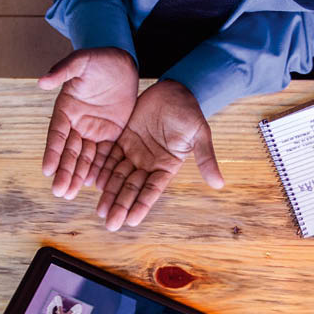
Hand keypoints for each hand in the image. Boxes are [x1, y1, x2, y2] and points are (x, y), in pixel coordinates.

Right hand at [39, 48, 137, 199]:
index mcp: (65, 109)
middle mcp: (77, 124)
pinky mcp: (110, 133)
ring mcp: (93, 130)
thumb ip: (63, 71)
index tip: (46, 170)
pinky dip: (99, 169)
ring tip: (70, 194)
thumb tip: (42, 81)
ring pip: (84, 157)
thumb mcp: (80, 61)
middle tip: (59, 192)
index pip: (57, 135)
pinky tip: (94, 185)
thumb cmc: (97, 59)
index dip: (52, 152)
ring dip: (77, 175)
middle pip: (69, 152)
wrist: (120, 62)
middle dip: (64, 172)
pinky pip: (104, 154)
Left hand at [96, 80, 223, 230]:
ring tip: (100, 211)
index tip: (131, 221)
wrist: (176, 89)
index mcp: (167, 166)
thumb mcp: (200, 135)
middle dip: (120, 205)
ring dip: (109, 193)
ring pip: (119, 176)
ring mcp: (136, 151)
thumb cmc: (190, 112)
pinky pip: (110, 156)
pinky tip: (93, 182)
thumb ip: (206, 160)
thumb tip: (220, 184)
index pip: (151, 190)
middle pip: (132, 188)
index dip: (141, 205)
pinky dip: (102, 169)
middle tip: (109, 223)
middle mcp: (149, 163)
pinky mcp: (124, 138)